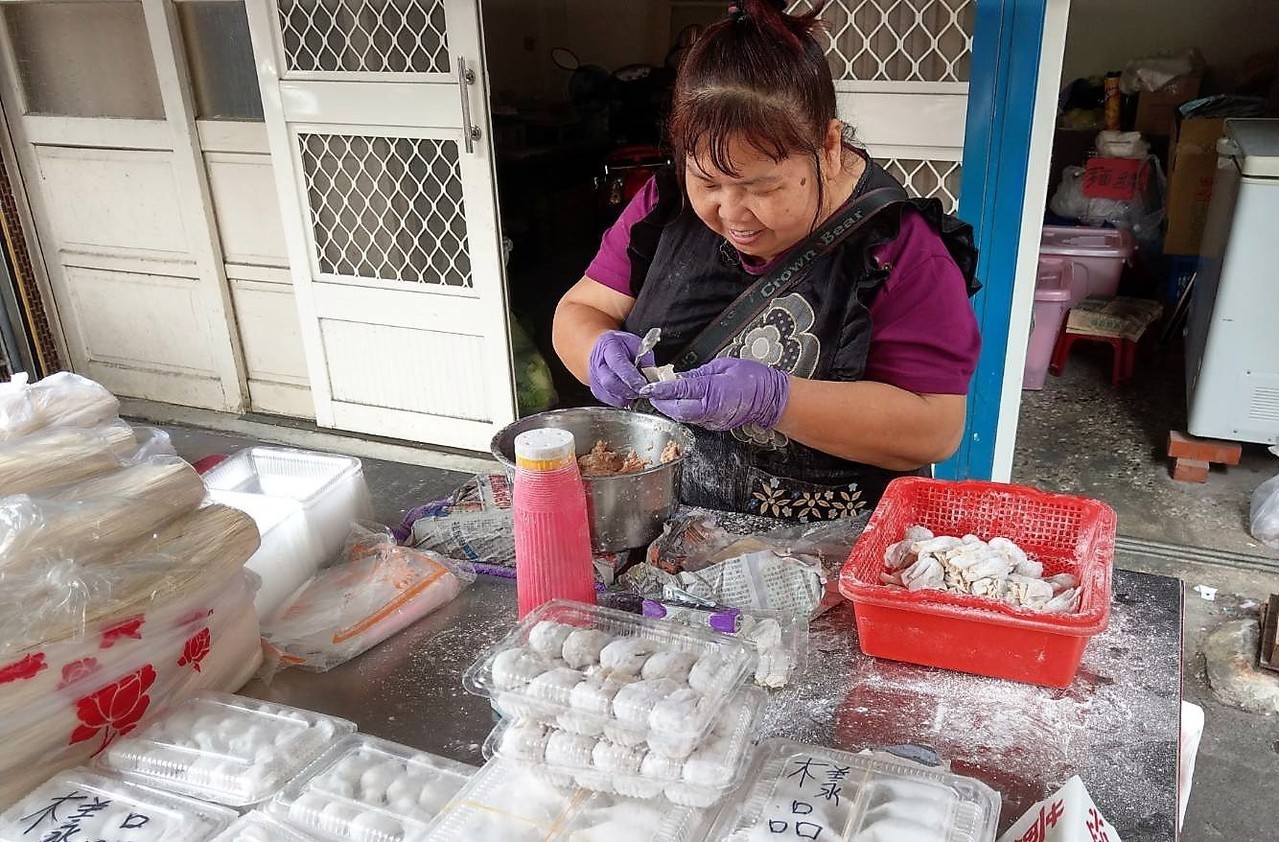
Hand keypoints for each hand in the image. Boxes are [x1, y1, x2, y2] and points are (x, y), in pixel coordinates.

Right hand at [588, 330, 654, 406]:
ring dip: (628, 397)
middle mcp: (597, 364)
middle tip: (644, 392)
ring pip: (611, 395)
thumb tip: (654, 379)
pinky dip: (623, 401)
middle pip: (610, 382)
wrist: (602, 351)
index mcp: (608, 347)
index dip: (631, 377)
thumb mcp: (637, 346)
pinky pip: (611, 401)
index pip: (618, 364)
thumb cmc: (622, 347)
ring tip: (639, 391)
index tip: (644, 385)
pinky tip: (631, 394)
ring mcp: (594, 379)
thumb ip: (646, 361)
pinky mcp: (597, 391)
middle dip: (630, 390)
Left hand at [642, 358, 789, 430]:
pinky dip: (683, 412)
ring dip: (671, 408)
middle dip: (662, 403)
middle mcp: (711, 408)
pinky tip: (681, 403)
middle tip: (653, 393)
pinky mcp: (715, 425)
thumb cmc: (751, 378)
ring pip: (684, 417)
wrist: (769, 398)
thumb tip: (680, 377)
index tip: (648, 388)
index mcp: (713, 389)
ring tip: (664, 397)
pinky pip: (693, 420)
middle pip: (677, 410)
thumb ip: (698, 373)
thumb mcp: (722, 366)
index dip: (661, 390)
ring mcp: (713, 419)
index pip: (680, 390)